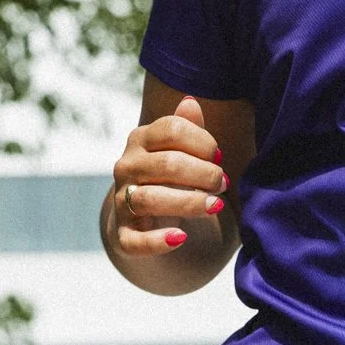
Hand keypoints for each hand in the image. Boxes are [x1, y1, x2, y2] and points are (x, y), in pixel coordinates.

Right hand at [109, 94, 228, 255]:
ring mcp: (121, 201)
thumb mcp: (180, 150)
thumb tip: (191, 103)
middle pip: (167, 164)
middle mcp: (126, 167)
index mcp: (140, 140)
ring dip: (189, 203)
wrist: (146, 217)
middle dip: (203, 174)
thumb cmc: (171, 176)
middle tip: (223, 184)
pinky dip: (158, 241)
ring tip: (215, 206)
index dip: (202, 143)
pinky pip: (135, 241)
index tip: (219, 157)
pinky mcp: (123, 235)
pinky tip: (182, 237)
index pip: (171, 130)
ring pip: (151, 200)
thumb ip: (187, 129)